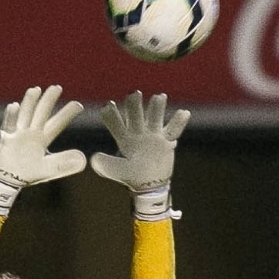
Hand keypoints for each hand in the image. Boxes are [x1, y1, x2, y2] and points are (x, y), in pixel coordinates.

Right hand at [0, 85, 85, 215]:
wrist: (7, 182)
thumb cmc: (27, 174)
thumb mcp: (48, 169)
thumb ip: (63, 164)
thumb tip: (83, 160)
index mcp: (42, 139)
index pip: (57, 124)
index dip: (67, 115)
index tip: (78, 105)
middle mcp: (31, 133)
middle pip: (41, 114)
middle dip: (48, 101)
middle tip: (57, 88)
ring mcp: (18, 134)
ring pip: (25, 115)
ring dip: (29, 103)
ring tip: (36, 90)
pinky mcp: (6, 139)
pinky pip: (8, 126)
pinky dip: (11, 116)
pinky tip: (14, 106)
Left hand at [91, 91, 189, 219]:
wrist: (150, 184)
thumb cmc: (132, 176)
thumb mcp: (117, 171)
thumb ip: (106, 165)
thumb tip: (93, 158)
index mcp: (124, 139)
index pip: (117, 125)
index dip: (112, 116)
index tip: (108, 106)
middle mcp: (138, 133)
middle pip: (136, 116)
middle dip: (135, 106)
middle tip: (134, 94)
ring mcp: (152, 135)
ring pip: (154, 118)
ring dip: (157, 108)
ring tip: (159, 97)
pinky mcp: (166, 141)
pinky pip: (173, 130)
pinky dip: (178, 122)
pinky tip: (184, 112)